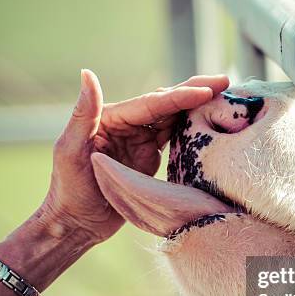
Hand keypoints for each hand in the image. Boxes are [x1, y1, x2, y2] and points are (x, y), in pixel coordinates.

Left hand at [39, 69, 229, 242]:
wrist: (78, 223)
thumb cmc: (68, 189)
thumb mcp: (70, 150)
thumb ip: (83, 113)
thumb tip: (87, 72)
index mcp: (111, 117)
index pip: (151, 104)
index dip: (179, 96)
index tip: (207, 90)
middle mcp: (127, 124)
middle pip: (166, 104)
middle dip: (195, 92)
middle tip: (225, 82)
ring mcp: (140, 141)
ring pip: (173, 118)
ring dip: (197, 107)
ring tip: (226, 97)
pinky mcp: (148, 157)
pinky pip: (174, 138)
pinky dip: (192, 129)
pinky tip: (211, 122)